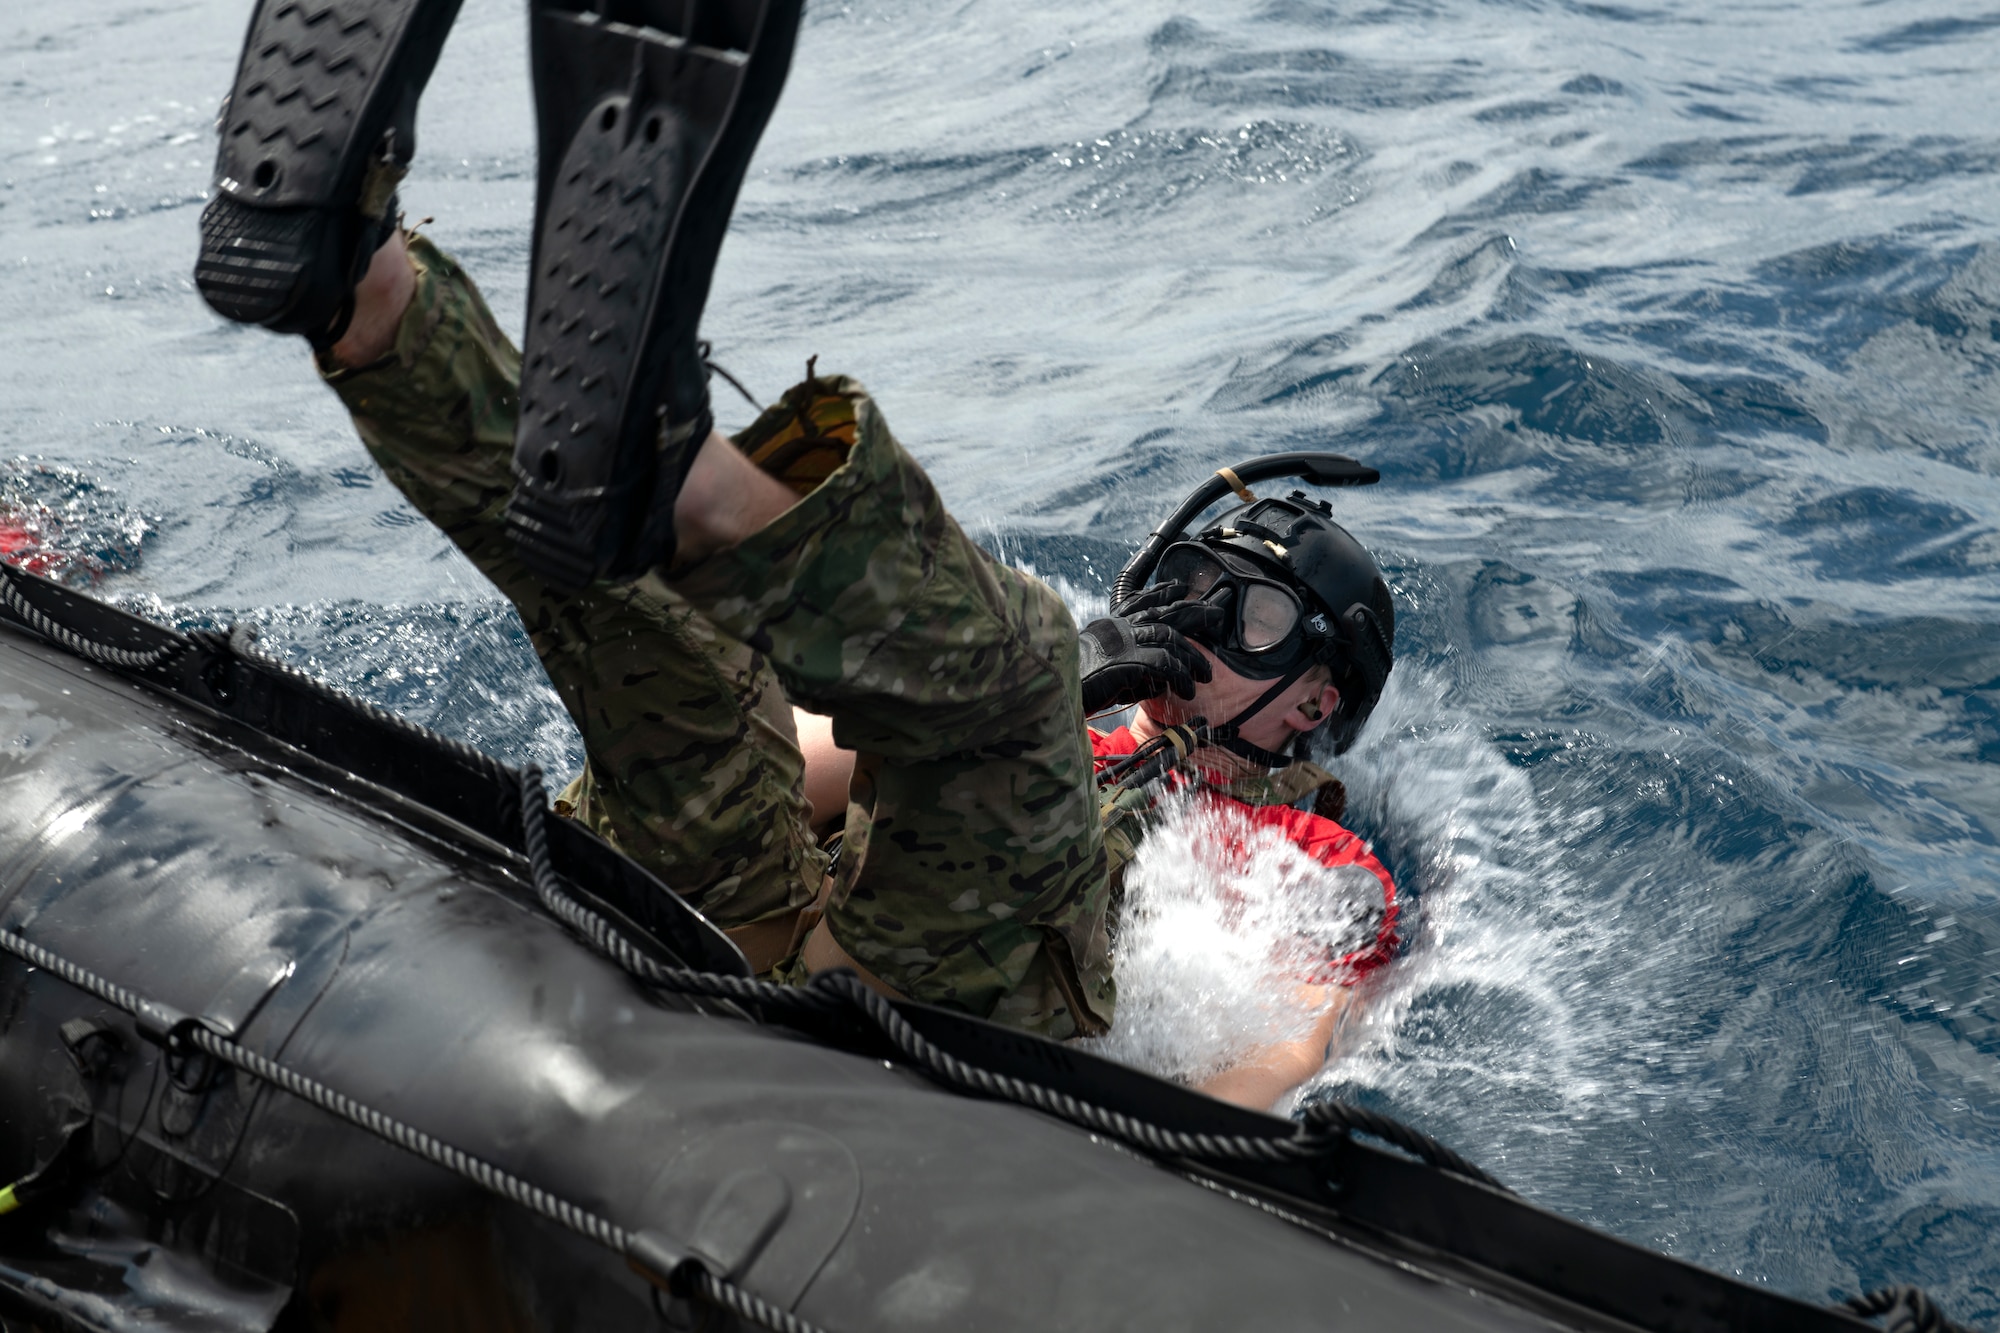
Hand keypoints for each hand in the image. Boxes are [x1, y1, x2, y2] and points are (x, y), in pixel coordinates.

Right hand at [1076, 582, 1225, 714]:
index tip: (1178, 587)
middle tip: (1216, 614)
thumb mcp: (1098, 668)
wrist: (1051, 690)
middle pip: (1163, 613)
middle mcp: (1117, 627)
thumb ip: (1125, 665)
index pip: (1138, 602)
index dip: (1160, 593)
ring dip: (1191, 658)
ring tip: (1205, 675)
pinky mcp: (1128, 660)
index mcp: (1108, 626)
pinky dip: (1180, 676)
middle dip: (1193, 613)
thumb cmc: (1072, 685)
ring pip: (1169, 639)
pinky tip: (1187, 688)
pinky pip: (1165, 664)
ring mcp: (1123, 641)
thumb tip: (1154, 678)